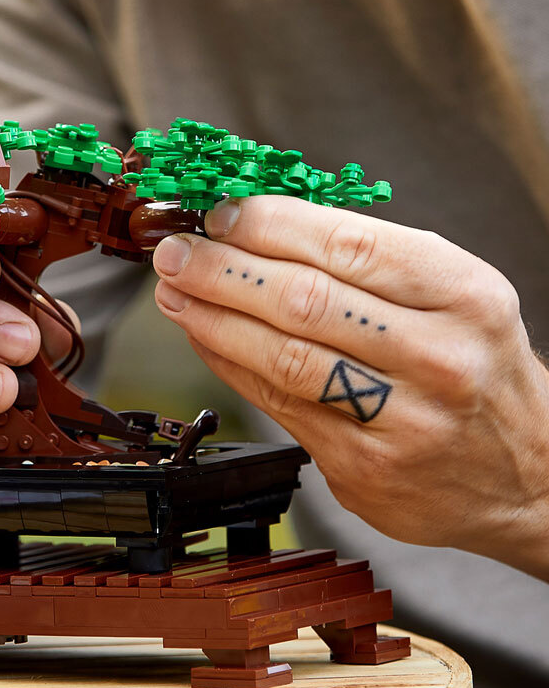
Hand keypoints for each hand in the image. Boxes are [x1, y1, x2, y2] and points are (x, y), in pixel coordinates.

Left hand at [151, 195, 548, 577]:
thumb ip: (358, 257)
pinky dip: (230, 364)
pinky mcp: (366, 469)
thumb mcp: (447, 291)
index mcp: (463, 294)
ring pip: (283, 357)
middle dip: (222, 270)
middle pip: (305, 300)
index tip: (221, 213)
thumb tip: (251, 225)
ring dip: (212, 318)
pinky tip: (204, 336)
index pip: (348, 244)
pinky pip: (278, 404)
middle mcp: (440, 357)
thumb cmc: (473, 361)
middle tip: (176, 252)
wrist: (532, 473)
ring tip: (175, 291)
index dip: (269, 224)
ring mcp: (403, 421)